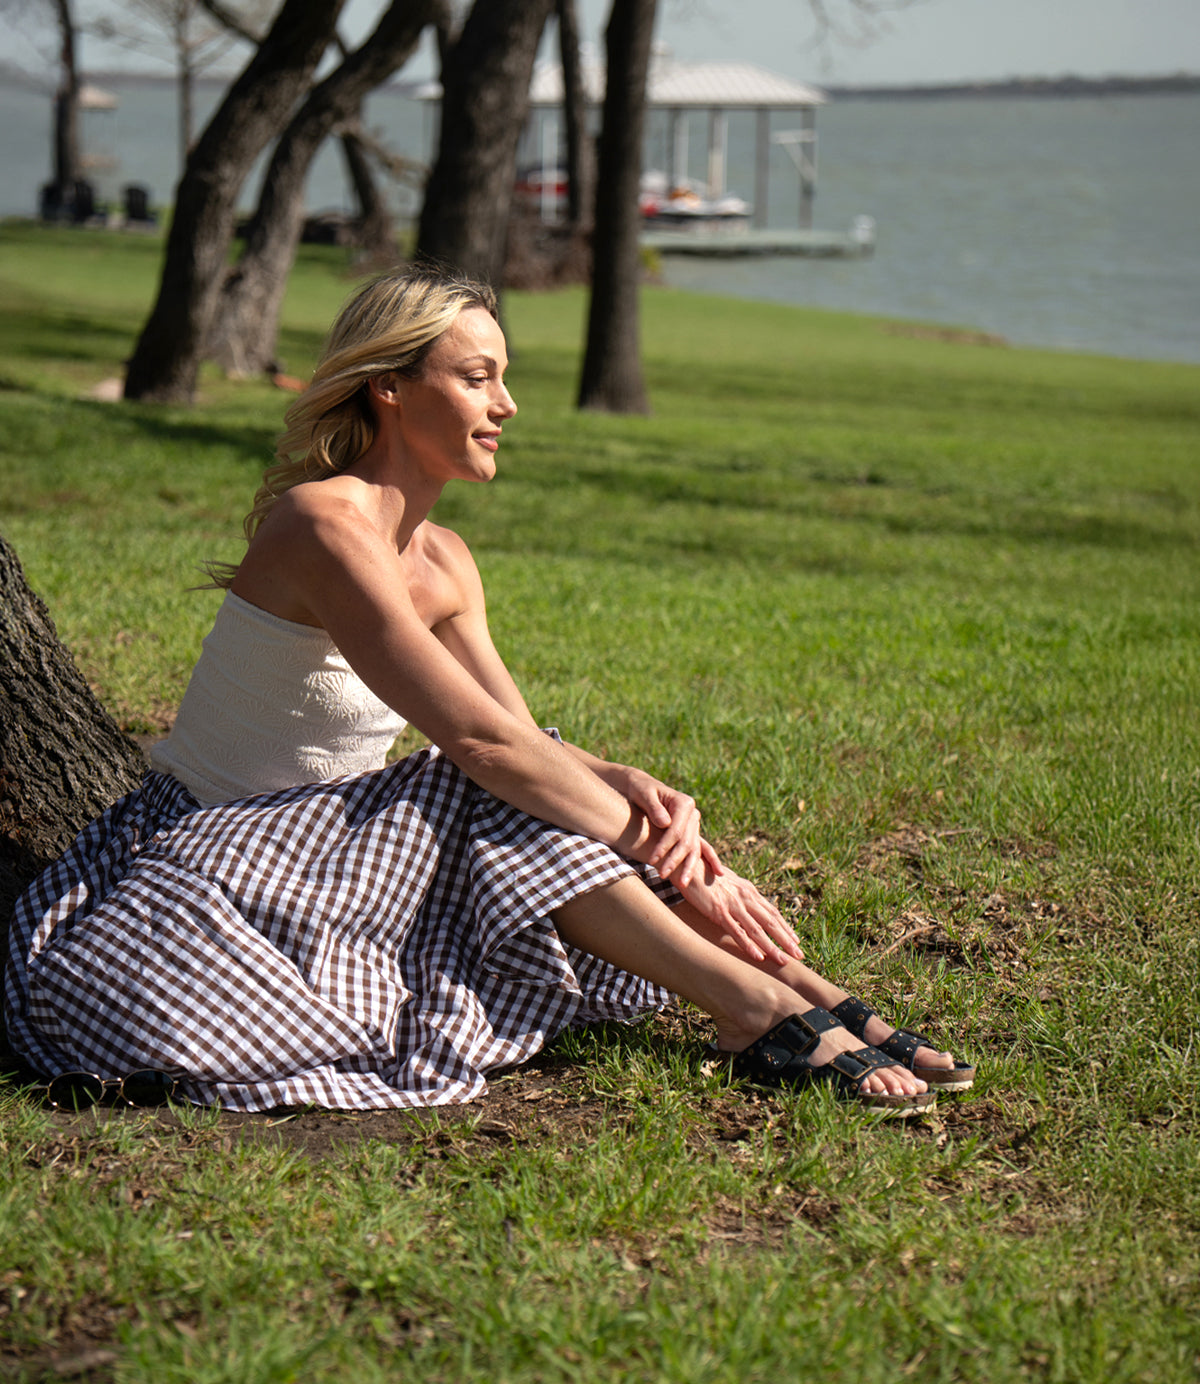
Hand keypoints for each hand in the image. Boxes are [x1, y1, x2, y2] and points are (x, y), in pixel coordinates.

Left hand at [623, 769, 721, 887]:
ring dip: (689, 867)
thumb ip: (654, 807)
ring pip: (694, 849)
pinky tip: (718, 874)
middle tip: (662, 875)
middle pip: (686, 842)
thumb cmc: (640, 790)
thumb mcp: (643, 794)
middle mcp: (693, 814)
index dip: (665, 846)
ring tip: (682, 884)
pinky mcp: (690, 832)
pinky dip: (709, 861)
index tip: (652, 859)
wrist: (642, 788)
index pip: (676, 830)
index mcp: (684, 803)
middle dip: (675, 860)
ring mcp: (693, 824)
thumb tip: (666, 823)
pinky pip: (700, 848)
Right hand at [677, 865, 804, 966]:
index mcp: (748, 890)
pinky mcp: (719, 911)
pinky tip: (758, 956)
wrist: (689, 865)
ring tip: (784, 961)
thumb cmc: (706, 873)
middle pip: (771, 921)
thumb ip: (740, 892)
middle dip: (786, 940)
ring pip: (758, 929)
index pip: (772, 912)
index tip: (796, 940)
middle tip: (800, 955)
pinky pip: (737, 931)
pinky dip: (749, 945)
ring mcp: (733, 904)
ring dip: (772, 946)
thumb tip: (748, 901)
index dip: (785, 927)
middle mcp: (745, 897)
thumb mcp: (729, 881)